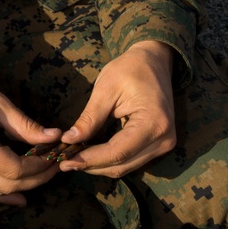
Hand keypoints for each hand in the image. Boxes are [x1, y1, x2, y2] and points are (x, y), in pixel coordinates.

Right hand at [0, 64, 61, 204]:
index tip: (55, 157)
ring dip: (21, 187)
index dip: (39, 167)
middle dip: (35, 179)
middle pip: (6, 185)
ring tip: (41, 174)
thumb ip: (25, 126)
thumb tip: (54, 137)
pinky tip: (19, 195)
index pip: (14, 169)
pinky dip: (0, 193)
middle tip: (54, 166)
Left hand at [57, 40, 177, 177]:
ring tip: (72, 159)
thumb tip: (68, 140)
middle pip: (122, 164)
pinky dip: (109, 160)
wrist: (154, 61)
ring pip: (126, 167)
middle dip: (91, 166)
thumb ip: (89, 118)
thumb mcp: (106, 89)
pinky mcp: (160, 145)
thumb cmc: (130, 69)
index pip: (117, 152)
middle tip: (63, 163)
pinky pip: (131, 160)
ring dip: (98, 166)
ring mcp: (165, 144)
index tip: (64, 161)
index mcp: (154, 123)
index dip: (89, 159)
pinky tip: (89, 154)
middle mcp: (164, 139)